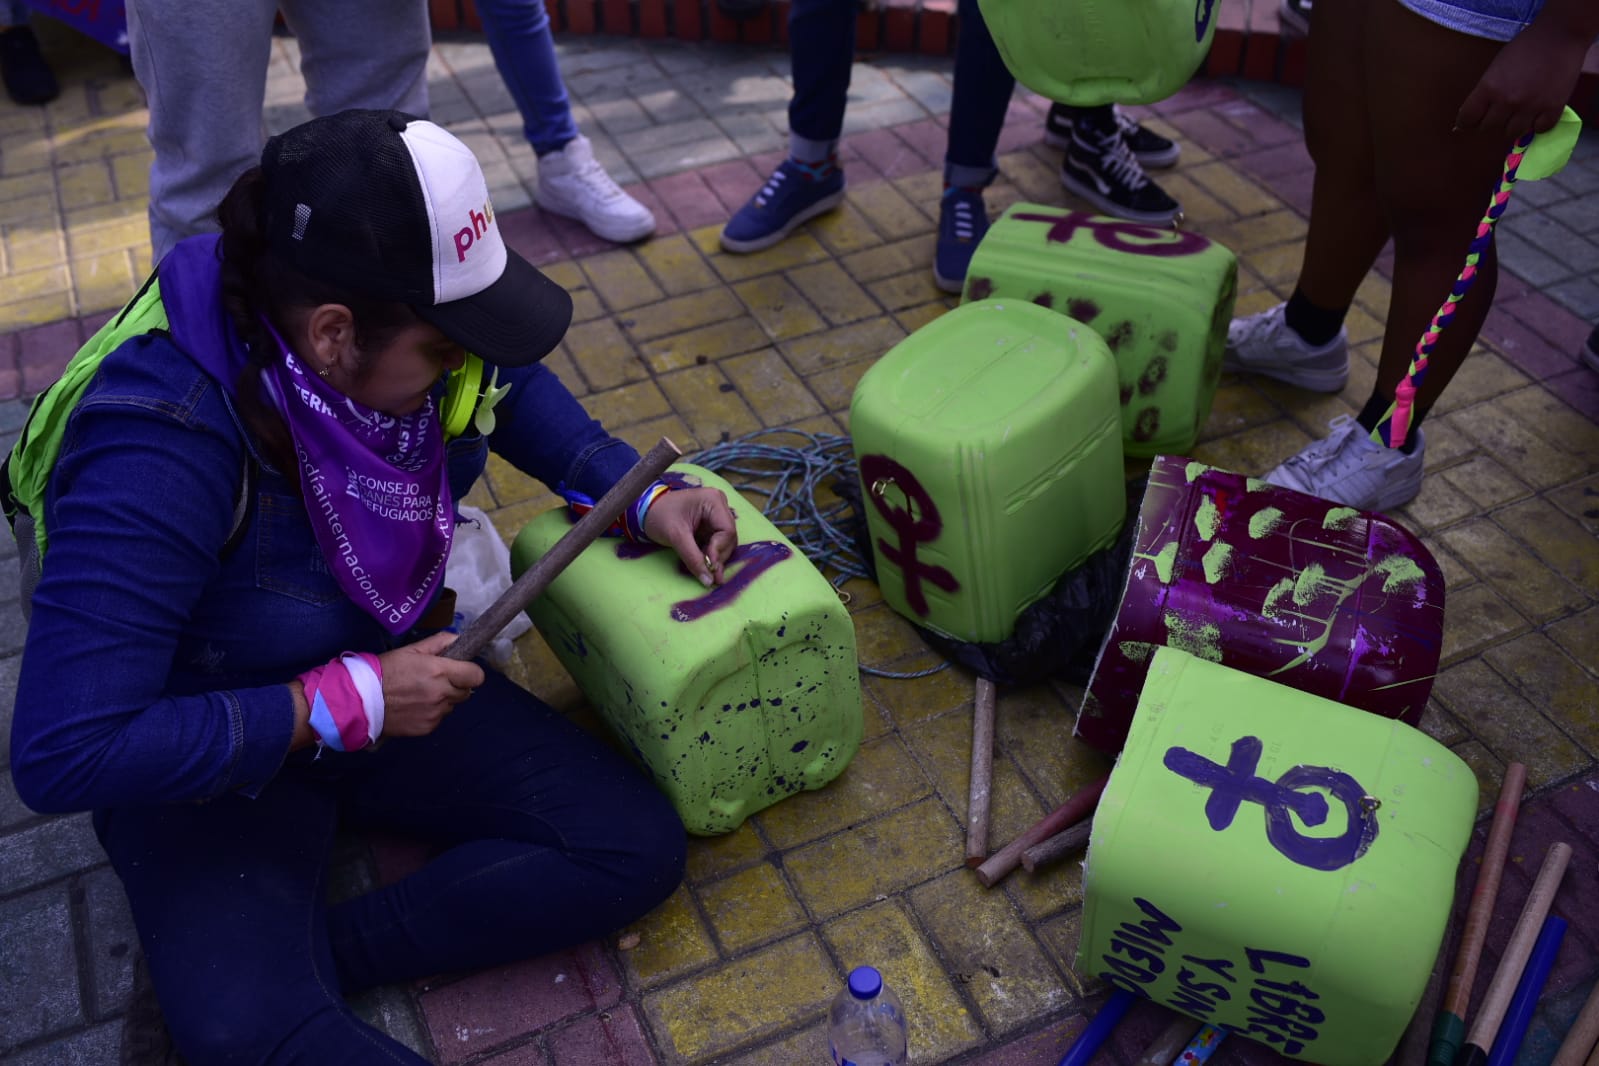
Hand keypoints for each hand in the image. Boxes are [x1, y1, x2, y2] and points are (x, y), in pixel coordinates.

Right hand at [376, 632, 484, 736]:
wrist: (361, 700)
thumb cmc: (385, 671)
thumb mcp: (411, 650)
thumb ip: (439, 643)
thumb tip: (458, 639)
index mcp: (440, 671)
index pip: (476, 676)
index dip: (471, 672)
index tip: (462, 671)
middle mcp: (441, 694)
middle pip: (466, 692)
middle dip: (456, 686)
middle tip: (437, 682)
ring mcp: (435, 713)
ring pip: (452, 706)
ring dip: (443, 700)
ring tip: (420, 695)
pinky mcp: (427, 728)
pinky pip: (438, 719)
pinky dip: (431, 713)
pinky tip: (413, 707)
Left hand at [643, 486, 738, 585]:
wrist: (645, 511)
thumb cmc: (659, 516)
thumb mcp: (676, 536)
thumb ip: (693, 558)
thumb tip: (708, 581)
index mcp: (713, 500)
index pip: (727, 530)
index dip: (720, 550)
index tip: (709, 565)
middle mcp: (719, 505)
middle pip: (728, 538)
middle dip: (719, 557)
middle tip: (710, 576)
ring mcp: (716, 515)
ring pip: (725, 542)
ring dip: (716, 559)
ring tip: (707, 573)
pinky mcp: (711, 525)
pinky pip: (717, 543)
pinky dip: (711, 555)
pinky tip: (704, 566)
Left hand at [1455, 23, 1587, 139]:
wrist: (1560, 34)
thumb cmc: (1525, 47)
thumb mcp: (1495, 67)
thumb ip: (1485, 91)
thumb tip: (1473, 113)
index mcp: (1489, 88)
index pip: (1467, 119)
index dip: (1467, 122)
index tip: (1471, 121)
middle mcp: (1507, 101)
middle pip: (1488, 128)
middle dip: (1490, 122)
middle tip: (1498, 114)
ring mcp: (1531, 106)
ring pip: (1513, 133)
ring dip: (1513, 126)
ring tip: (1518, 115)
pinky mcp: (1553, 108)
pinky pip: (1540, 129)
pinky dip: (1538, 125)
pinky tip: (1538, 115)